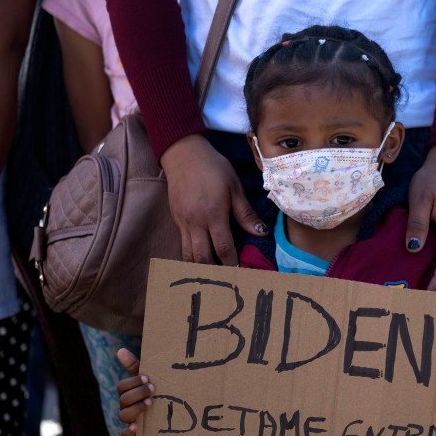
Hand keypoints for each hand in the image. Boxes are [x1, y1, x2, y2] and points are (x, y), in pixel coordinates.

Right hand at [116, 348, 154, 435]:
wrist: (170, 413)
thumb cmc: (155, 392)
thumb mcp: (147, 378)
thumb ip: (134, 365)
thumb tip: (120, 350)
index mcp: (128, 392)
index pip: (122, 386)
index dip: (133, 382)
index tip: (147, 378)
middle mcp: (126, 406)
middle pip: (123, 399)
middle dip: (138, 393)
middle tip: (153, 389)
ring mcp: (129, 420)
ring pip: (123, 415)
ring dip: (136, 409)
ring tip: (150, 404)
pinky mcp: (134, 434)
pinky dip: (128, 432)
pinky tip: (136, 427)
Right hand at [160, 134, 266, 265]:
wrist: (183, 153)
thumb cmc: (214, 168)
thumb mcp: (234, 187)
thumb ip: (246, 213)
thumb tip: (260, 233)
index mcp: (213, 214)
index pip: (223, 248)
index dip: (232, 264)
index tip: (241, 275)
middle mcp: (195, 222)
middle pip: (202, 257)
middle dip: (215, 271)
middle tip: (227, 281)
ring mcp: (182, 222)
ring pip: (188, 255)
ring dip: (200, 268)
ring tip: (213, 276)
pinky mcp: (176, 220)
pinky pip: (183, 245)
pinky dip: (191, 256)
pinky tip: (200, 261)